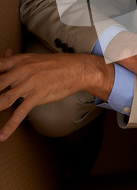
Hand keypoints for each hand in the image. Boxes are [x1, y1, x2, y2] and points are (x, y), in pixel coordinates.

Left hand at [0, 51, 114, 140]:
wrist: (75, 69)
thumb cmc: (54, 64)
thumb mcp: (32, 58)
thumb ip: (15, 59)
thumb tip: (5, 53)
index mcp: (17, 61)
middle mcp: (19, 71)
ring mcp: (27, 84)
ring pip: (2, 100)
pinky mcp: (36, 96)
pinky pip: (20, 113)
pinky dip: (9, 126)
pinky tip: (1, 136)